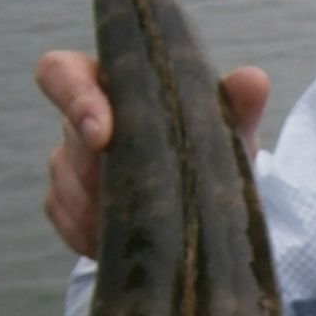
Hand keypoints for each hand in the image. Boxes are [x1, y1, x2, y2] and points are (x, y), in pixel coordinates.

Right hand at [35, 50, 271, 258]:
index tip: (102, 133)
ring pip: (65, 188)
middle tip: (132, 198)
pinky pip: (68, 223)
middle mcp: (79, 122)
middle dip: (96, 173)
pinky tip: (123, 242)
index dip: (73, 98)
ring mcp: (67, 167)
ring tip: (145, 224)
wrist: (200, 203)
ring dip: (99, 209)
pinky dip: (93, 235)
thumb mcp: (223, 130)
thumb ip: (236, 104)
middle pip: (67, 142)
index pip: (61, 73)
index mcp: (110, 85)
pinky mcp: (64, 208)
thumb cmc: (204, 147)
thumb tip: (253, 80)